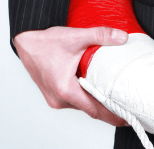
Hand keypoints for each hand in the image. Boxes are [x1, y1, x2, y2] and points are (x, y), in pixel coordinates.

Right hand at [14, 26, 129, 126]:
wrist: (25, 42)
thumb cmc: (45, 42)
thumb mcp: (76, 37)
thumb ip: (101, 35)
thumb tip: (123, 38)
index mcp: (64, 89)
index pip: (94, 109)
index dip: (112, 115)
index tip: (126, 118)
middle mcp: (58, 98)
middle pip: (89, 109)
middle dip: (108, 109)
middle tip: (127, 107)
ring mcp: (55, 99)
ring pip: (81, 105)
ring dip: (96, 103)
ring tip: (115, 99)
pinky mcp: (54, 95)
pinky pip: (74, 100)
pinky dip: (86, 97)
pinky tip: (96, 90)